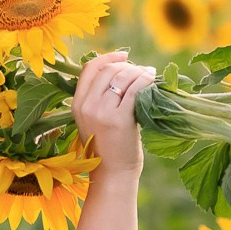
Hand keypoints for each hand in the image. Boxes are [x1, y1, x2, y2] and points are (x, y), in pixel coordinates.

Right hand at [72, 48, 157, 180]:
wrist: (113, 174)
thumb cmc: (108, 148)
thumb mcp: (94, 121)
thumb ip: (100, 99)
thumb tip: (122, 72)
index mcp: (77, 104)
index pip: (90, 69)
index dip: (108, 57)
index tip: (124, 55)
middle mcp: (87, 106)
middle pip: (108, 70)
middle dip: (128, 65)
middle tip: (142, 70)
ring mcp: (102, 112)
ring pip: (122, 77)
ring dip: (139, 72)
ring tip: (149, 74)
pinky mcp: (119, 119)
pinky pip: (135, 89)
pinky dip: (145, 80)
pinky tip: (152, 81)